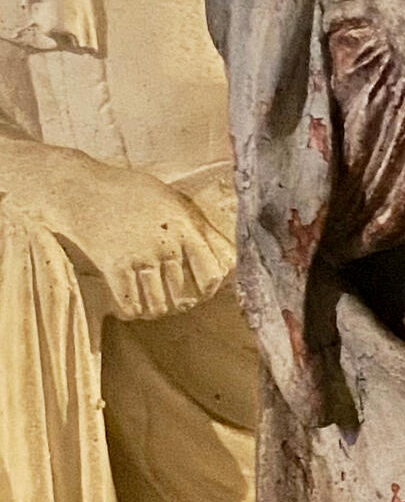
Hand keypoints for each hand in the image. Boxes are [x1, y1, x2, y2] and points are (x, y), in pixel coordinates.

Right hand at [0, 142, 233, 317]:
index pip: (212, 274)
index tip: (201, 288)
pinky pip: (131, 307)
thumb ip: (197, 228)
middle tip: (172, 295)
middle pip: (185, 295)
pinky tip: (130, 300)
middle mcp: (165, 244)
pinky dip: (132, 310)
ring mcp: (139, 257)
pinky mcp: (114, 268)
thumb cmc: (129, 192)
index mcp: (184, 226)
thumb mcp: (171, 200)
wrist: (81, 190)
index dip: (209, 287)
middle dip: (181, 300)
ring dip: (156, 308)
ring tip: (151, 299)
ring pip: (159, 307)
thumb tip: (227, 256)